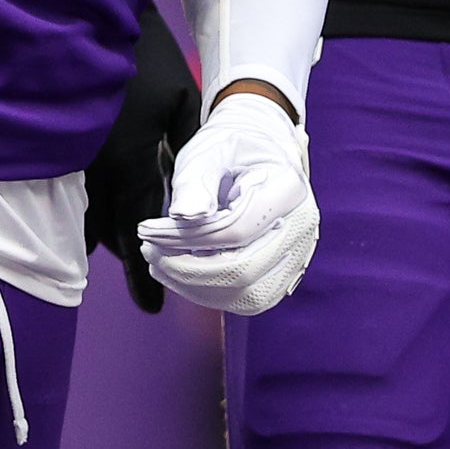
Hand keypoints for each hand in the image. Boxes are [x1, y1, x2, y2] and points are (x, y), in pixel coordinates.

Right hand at [83, 4, 201, 312]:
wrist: (81, 8)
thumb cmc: (140, 51)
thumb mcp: (180, 96)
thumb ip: (189, 144)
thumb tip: (197, 183)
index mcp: (129, 161)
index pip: (139, 231)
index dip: (144, 275)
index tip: (152, 308)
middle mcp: (90, 169)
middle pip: (104, 232)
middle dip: (123, 256)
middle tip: (141, 278)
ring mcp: (63, 154)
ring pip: (79, 215)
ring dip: (99, 233)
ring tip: (115, 248)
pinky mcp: (47, 139)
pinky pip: (63, 190)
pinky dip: (79, 206)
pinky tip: (89, 208)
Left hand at [138, 89, 318, 314]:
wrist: (257, 153)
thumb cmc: (231, 149)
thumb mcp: (208, 152)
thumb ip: (195, 183)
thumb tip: (184, 216)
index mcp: (288, 190)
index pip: (237, 231)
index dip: (187, 238)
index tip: (147, 231)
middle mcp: (301, 228)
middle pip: (244, 271)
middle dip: (187, 268)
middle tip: (149, 250)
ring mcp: (296, 255)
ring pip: (247, 296)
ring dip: (196, 287)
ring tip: (162, 261)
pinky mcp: (282, 274)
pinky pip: (248, 299)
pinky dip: (210, 292)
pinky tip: (183, 270)